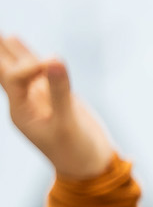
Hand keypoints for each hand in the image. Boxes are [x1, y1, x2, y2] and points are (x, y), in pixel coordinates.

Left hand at [0, 36, 115, 181]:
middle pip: (4, 69)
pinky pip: (35, 71)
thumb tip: (55, 60)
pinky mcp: (53, 95)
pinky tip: (14, 41)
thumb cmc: (76, 150)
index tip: (54, 62)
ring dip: (8, 50)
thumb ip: (60, 92)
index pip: (15, 78)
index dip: (29, 66)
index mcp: (21, 111)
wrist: (90, 166)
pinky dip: (26, 55)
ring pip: (18, 67)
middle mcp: (24, 101)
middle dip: (0, 53)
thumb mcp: (67, 124)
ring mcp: (38, 97)